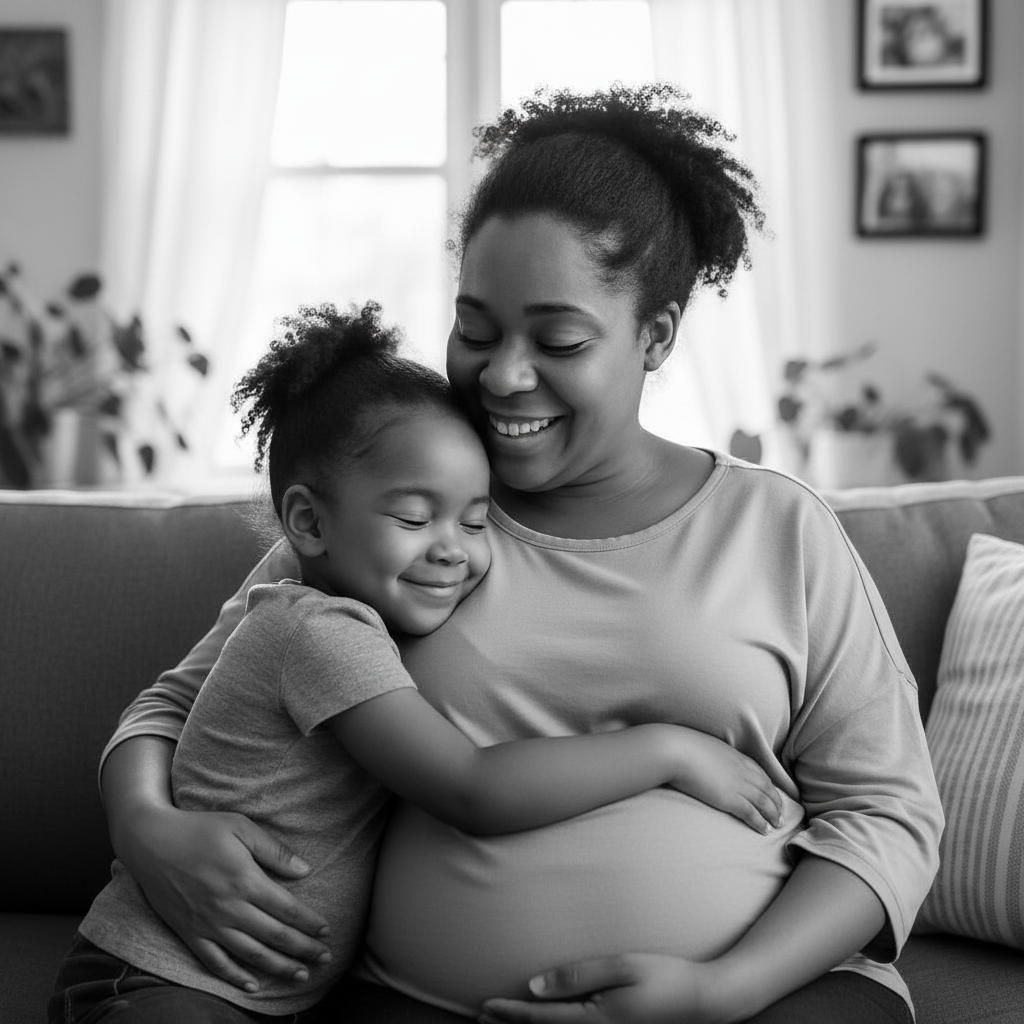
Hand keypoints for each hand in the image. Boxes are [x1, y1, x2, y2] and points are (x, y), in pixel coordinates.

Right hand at [117, 804, 331, 991]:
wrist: (150, 842)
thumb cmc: (199, 828)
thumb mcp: (240, 826)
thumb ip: (273, 850)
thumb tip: (305, 870)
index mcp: (245, 880)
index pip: (287, 909)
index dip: (309, 923)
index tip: (326, 931)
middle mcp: (229, 908)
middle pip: (274, 935)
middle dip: (303, 949)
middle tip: (325, 958)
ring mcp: (208, 924)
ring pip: (250, 954)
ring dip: (278, 967)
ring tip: (301, 975)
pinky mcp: (189, 933)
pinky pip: (215, 962)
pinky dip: (234, 977)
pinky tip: (252, 986)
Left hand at [479, 953, 731, 1023]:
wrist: (703, 1001)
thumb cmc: (665, 976)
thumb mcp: (622, 966)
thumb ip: (577, 975)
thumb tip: (534, 986)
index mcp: (597, 1021)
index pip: (542, 1020)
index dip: (510, 1015)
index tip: (484, 1008)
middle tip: (480, 1019)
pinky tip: (541, 1023)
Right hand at [667, 728, 782, 833]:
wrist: (677, 751)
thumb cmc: (683, 747)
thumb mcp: (704, 746)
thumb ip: (713, 755)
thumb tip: (708, 760)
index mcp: (736, 756)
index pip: (760, 773)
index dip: (769, 786)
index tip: (774, 794)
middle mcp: (742, 770)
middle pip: (767, 788)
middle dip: (777, 802)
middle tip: (781, 814)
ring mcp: (737, 785)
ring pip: (764, 802)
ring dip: (773, 815)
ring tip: (778, 825)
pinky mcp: (729, 799)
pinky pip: (751, 813)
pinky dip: (760, 822)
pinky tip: (765, 830)